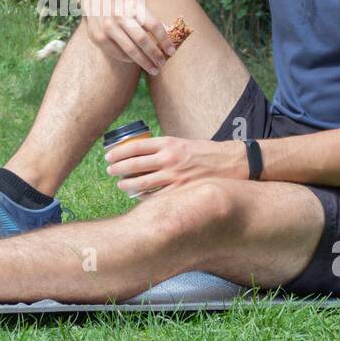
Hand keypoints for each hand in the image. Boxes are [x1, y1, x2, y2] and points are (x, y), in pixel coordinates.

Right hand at [81, 0, 175, 75]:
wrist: (96, 0)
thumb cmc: (124, 6)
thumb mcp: (138, 7)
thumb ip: (152, 21)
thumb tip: (170, 35)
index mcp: (133, 6)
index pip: (154, 25)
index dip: (165, 40)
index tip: (172, 52)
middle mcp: (119, 15)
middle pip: (142, 40)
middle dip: (155, 54)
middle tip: (162, 64)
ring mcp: (107, 27)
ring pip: (130, 50)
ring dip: (144, 62)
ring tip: (153, 69)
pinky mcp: (98, 37)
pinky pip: (117, 54)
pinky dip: (129, 59)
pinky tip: (136, 62)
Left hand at [104, 135, 245, 195]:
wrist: (231, 162)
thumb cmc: (205, 152)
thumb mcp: (183, 143)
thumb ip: (164, 148)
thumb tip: (144, 155)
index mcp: (168, 143)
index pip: (135, 147)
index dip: (118, 152)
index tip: (108, 155)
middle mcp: (168, 158)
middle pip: (133, 165)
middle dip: (117, 169)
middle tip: (110, 170)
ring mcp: (174, 176)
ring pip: (141, 183)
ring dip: (126, 185)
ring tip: (120, 184)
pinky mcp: (180, 191)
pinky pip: (155, 196)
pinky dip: (144, 197)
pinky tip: (138, 197)